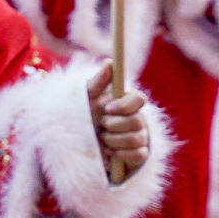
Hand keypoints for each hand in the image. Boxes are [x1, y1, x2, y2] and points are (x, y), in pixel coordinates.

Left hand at [86, 61, 149, 178]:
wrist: (78, 143)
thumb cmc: (84, 116)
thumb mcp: (86, 99)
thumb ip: (97, 82)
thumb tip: (109, 63)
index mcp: (127, 102)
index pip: (139, 99)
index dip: (125, 105)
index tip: (107, 108)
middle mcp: (138, 118)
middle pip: (137, 121)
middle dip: (114, 125)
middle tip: (100, 125)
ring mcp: (141, 137)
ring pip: (136, 138)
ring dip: (114, 140)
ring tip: (101, 139)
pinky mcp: (139, 154)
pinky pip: (138, 155)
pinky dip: (121, 154)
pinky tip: (108, 151)